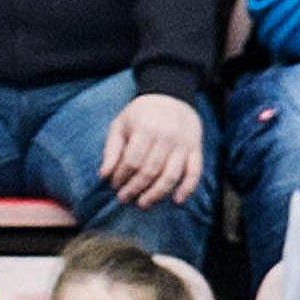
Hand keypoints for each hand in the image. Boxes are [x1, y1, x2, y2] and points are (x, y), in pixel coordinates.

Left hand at [98, 93, 204, 208]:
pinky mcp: (196, 149)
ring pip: (171, 175)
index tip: (114, 185)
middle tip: (124, 198)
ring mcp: (184, 144)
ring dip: (156, 193)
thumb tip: (103, 175)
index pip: (132, 161)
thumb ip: (111, 150)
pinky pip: (195, 172)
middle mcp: (167, 137)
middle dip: (135, 188)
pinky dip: (188, 188)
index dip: (121, 176)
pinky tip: (177, 200)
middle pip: (150, 171)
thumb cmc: (140, 114)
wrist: (170, 96)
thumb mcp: (120, 125)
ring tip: (143, 203)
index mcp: (146, 129)